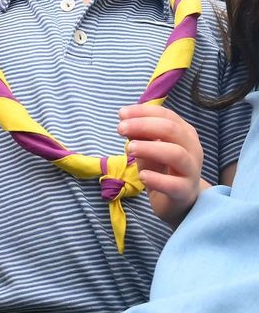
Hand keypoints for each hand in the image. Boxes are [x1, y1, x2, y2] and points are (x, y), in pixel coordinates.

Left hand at [118, 103, 204, 224]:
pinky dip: (156, 178)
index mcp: (185, 133)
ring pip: (176, 154)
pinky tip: (142, 175)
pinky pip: (174, 184)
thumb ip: (139, 134)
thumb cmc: (161, 168)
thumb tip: (125, 119)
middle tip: (120, 128)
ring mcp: (191, 170)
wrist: (176, 200)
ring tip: (129, 149)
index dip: (143, 112)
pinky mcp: (185, 191)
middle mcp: (192, 149)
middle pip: (172, 130)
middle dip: (144, 126)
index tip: (121, 113)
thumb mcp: (147, 148)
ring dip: (150, 148)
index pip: (167, 115)